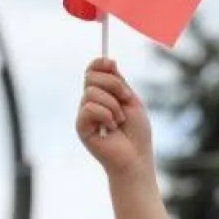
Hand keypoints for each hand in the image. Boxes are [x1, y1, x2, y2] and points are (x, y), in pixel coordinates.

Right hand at [76, 58, 153, 176]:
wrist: (137, 158)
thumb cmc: (137, 134)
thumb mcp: (131, 101)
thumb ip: (118, 82)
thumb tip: (108, 60)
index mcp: (102, 95)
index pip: (92, 71)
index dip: (99, 63)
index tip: (113, 64)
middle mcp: (90, 103)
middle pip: (91, 76)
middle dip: (113, 84)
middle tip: (126, 99)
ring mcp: (84, 115)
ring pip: (91, 92)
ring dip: (113, 105)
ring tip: (120, 121)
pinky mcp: (81, 127)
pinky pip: (89, 108)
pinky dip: (106, 115)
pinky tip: (112, 129)